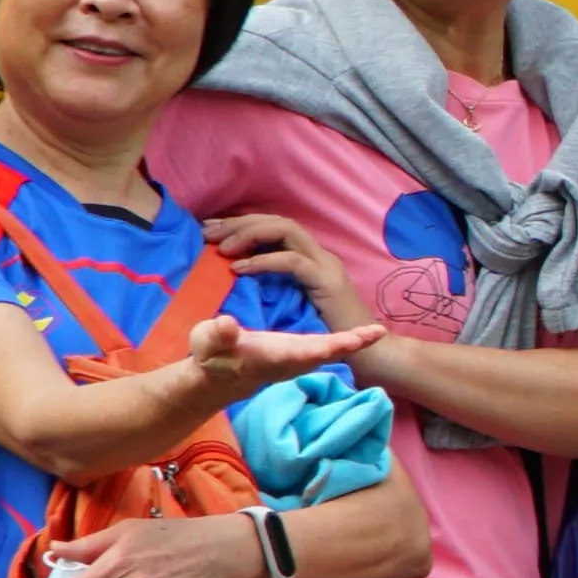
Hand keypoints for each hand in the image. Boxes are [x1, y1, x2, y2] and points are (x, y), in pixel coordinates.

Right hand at [161, 314, 383, 419]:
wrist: (218, 378)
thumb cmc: (211, 356)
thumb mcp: (207, 343)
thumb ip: (217, 335)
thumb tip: (227, 324)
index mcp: (270, 357)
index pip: (297, 352)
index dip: (319, 347)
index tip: (343, 342)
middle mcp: (289, 360)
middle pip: (322, 354)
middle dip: (347, 345)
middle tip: (375, 334)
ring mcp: (297, 358)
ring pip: (329, 351)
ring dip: (354, 342)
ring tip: (379, 331)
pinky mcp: (300, 353)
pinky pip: (329, 347)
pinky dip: (348, 340)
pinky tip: (370, 332)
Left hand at [200, 206, 362, 332]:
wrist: (369, 357)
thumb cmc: (327, 337)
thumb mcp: (292, 306)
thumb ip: (272, 286)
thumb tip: (236, 272)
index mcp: (311, 259)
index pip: (275, 226)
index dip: (243, 224)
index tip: (211, 228)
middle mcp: (319, 255)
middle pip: (277, 220)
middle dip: (240, 222)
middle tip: (207, 231)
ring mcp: (325, 266)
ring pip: (285, 229)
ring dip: (250, 233)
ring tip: (222, 247)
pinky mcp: (327, 282)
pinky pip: (292, 262)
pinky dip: (264, 261)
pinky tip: (239, 268)